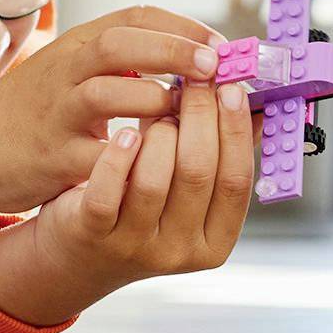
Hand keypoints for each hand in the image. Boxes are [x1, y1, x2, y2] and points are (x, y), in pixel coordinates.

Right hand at [0, 6, 228, 216]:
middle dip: (174, 50)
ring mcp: (55, 113)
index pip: (135, 16)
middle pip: (121, 43)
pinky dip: (132, 157)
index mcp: (77, 45)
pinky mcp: (52, 157)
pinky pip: (98, 155)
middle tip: (217, 65)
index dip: (183, 26)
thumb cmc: (33, 112)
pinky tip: (160, 161)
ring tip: (190, 114)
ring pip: (108, 92)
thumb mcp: (71, 74)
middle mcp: (64, 71)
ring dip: (157, 100)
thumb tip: (195, 64)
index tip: (223, 44)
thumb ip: (122, 65)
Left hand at [0, 77, 254, 322]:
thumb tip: (254, 103)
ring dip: (158, 132)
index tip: (231, 87)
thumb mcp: (184, 194)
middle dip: (199, 116)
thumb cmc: (140, 208)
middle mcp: (179, 251)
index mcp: (215, 242)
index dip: (236, 131)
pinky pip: (109, 189)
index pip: (237, 181)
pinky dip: (118, 155)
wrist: (78, 255)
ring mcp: (135, 246)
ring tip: (155, 107)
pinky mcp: (93, 234)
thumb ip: (218, 154)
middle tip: (194, 77)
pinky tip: (124, 131)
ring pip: (154, 178)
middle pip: (198, 173)